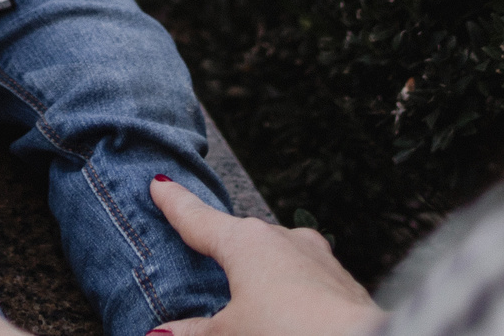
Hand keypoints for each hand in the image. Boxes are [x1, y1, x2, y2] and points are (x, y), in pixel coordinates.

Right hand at [146, 177, 382, 335]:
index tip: (162, 183)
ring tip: (248, 299)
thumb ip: (193, 333)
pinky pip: (304, 278)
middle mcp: (282, 239)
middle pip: (240, 238)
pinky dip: (289, 291)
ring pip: (277, 257)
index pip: (199, 219)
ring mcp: (317, 258)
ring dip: (260, 273)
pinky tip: (288, 314)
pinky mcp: (341, 282)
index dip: (176, 203)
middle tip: (202, 254)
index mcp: (245, 243)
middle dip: (222, 248)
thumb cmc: (290, 334)